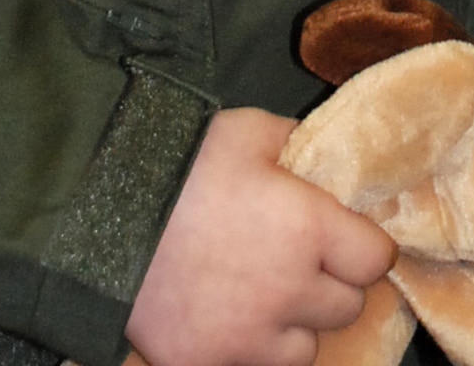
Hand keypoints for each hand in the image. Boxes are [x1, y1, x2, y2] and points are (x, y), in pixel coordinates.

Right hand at [126, 107, 394, 365]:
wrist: (99, 215)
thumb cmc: (182, 166)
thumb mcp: (247, 131)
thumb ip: (293, 144)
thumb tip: (315, 154)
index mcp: (308, 229)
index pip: (374, 259)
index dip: (366, 246)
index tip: (351, 238)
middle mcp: (290, 291)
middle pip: (346, 306)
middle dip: (333, 282)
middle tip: (307, 261)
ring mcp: (248, 337)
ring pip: (305, 348)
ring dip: (296, 324)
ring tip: (268, 295)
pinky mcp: (207, 363)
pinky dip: (251, 349)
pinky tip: (232, 318)